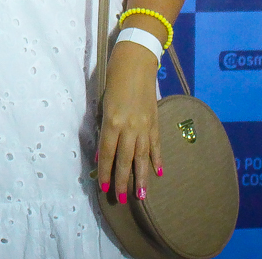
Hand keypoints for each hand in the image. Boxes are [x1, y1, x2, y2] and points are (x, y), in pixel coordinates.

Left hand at [96, 42, 163, 204]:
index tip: (104, 188)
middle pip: (125, 159)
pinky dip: (157, 158)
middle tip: (120, 199)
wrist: (136, 62)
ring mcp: (145, 125)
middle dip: (122, 181)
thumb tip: (103, 152)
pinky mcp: (155, 121)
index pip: (108, 153)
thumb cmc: (114, 80)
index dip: (106, 171)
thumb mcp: (104, 104)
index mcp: (113, 121)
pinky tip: (158, 172)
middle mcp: (130, 126)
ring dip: (142, 177)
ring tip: (142, 195)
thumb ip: (104, 129)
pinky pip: (156, 144)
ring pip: (142, 156)